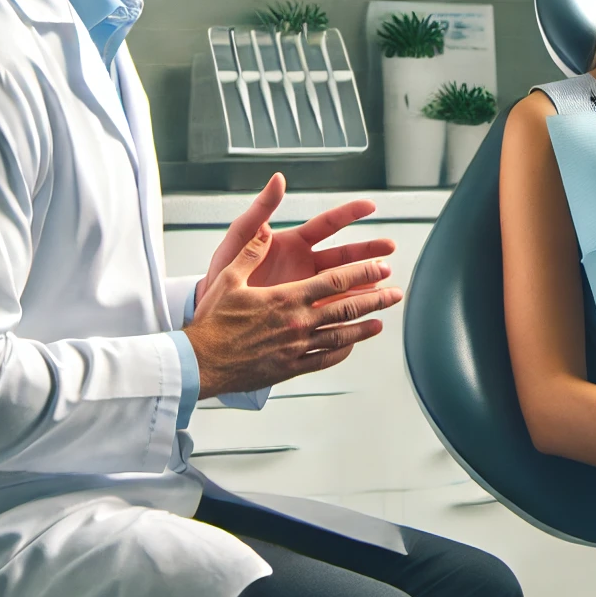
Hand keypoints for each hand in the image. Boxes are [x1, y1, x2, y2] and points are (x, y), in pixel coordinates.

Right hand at [183, 221, 402, 395]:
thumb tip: (266, 228)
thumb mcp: (229, 278)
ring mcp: (297, 347)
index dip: (362, 273)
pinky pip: (324, 359)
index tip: (381, 268)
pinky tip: (351, 347)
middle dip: (375, 298)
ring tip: (382, 322)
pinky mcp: (290, 368)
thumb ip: (251, 251)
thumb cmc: (213, 321)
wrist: (200, 362)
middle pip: (346, 308)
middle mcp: (297, 322)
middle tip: (395, 293)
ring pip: (341, 336)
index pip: (334, 281)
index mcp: (286, 298)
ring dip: (365, 327)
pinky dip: (342, 352)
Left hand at [197, 173, 396, 300]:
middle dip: (368, 251)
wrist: (213, 308)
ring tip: (386, 281)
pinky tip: (367, 310)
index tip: (371, 205)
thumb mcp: (239, 237)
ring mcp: (306, 288)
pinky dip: (350, 309)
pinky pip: (332, 309)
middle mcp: (304, 264)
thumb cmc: (223, 270)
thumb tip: (277, 179)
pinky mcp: (304, 310)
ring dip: (365, 280)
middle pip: (344, 255)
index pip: (327, 224)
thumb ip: (260, 210)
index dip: (349, 213)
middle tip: (390, 249)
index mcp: (292, 243)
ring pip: (344, 282)